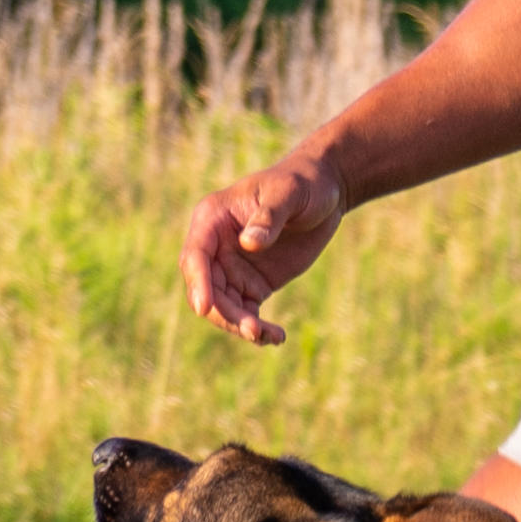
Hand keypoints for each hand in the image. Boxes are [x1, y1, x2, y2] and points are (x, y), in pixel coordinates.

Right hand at [181, 148, 346, 345]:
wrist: (325, 192)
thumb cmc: (303, 184)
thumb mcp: (288, 193)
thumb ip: (269, 218)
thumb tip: (249, 244)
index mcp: (212, 219)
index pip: (195, 256)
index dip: (197, 283)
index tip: (204, 308)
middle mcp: (215, 247)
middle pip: (206, 288)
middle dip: (223, 313)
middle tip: (251, 329)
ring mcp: (232, 268)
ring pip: (224, 307)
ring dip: (240, 325)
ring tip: (270, 336)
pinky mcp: (252, 285)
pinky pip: (246, 313)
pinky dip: (257, 329)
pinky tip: (277, 337)